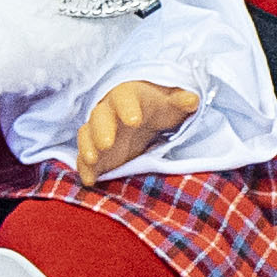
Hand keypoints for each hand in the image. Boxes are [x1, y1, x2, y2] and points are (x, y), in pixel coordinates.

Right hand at [77, 81, 201, 182]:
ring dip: (88, 147)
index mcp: (127, 96)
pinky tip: (89, 180)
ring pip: (87, 135)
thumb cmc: (158, 108)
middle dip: (102, 129)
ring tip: (93, 160)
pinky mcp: (95, 150)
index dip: (128, 107)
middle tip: (107, 143)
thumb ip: (180, 101)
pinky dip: (84, 168)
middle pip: (100, 117)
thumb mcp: (171, 104)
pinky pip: (84, 157)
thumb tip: (192, 99)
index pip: (124, 98)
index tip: (135, 120)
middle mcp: (108, 112)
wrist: (143, 117)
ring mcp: (98, 131)